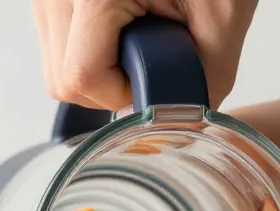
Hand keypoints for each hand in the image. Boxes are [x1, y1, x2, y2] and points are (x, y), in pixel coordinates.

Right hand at [31, 0, 257, 109]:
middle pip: (62, 79)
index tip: (156, 73)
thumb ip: (202, 80)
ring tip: (139, 33)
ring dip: (99, 69)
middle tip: (151, 54)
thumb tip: (178, 124)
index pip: (82, 78)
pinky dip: (92, 48)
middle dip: (110, 85)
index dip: (122, 92)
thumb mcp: (223, 18)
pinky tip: (124, 25)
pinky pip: (59, 43)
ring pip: (57, 65)